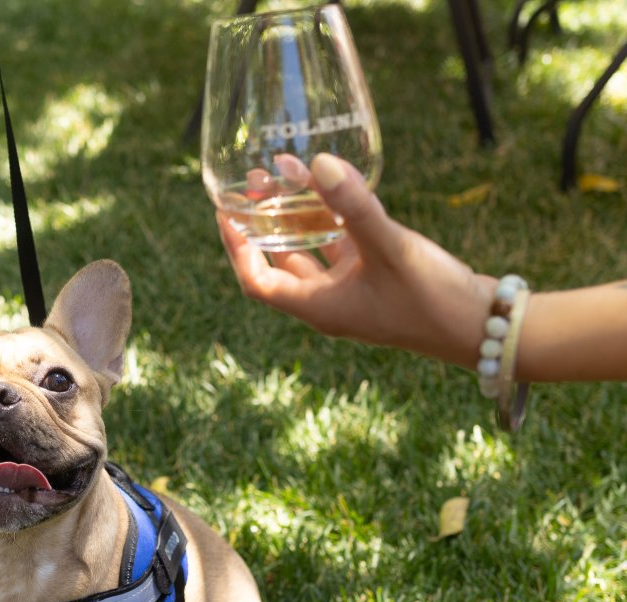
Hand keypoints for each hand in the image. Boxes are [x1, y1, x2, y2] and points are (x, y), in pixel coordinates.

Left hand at [218, 153, 496, 367]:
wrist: (487, 328)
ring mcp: (354, 291)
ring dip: (298, 215)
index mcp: (319, 307)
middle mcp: (330, 302)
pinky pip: (344, 246)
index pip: (257, 281)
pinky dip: (334, 219)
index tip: (224, 212)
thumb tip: (318, 163)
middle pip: (280, 261)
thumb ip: (354, 207)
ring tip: (287, 171)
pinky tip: (335, 185)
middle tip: (256, 179)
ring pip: (313, 250)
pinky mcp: (379, 279)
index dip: (236, 249)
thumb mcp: (390, 249)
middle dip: (265, 221)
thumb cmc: (434, 300)